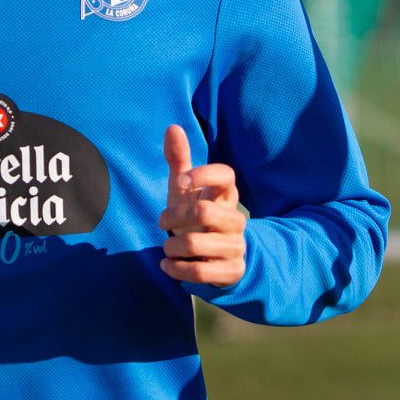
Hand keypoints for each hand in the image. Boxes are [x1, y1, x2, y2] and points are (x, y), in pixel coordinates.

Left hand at [157, 125, 247, 287]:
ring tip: (168, 247)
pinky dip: (176, 269)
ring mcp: (236, 246)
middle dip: (173, 218)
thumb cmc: (195, 216)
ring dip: (171, 246)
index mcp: (226, 195)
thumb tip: (172, 126)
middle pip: (204, 212)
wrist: (214, 257)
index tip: (182, 181)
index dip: (204, 174)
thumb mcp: (184, 190)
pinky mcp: (232, 271)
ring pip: (196, 244)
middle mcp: (235, 220)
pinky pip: (200, 272)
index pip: (226, 176)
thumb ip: (179, 160)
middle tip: (163, 222)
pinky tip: (168, 265)